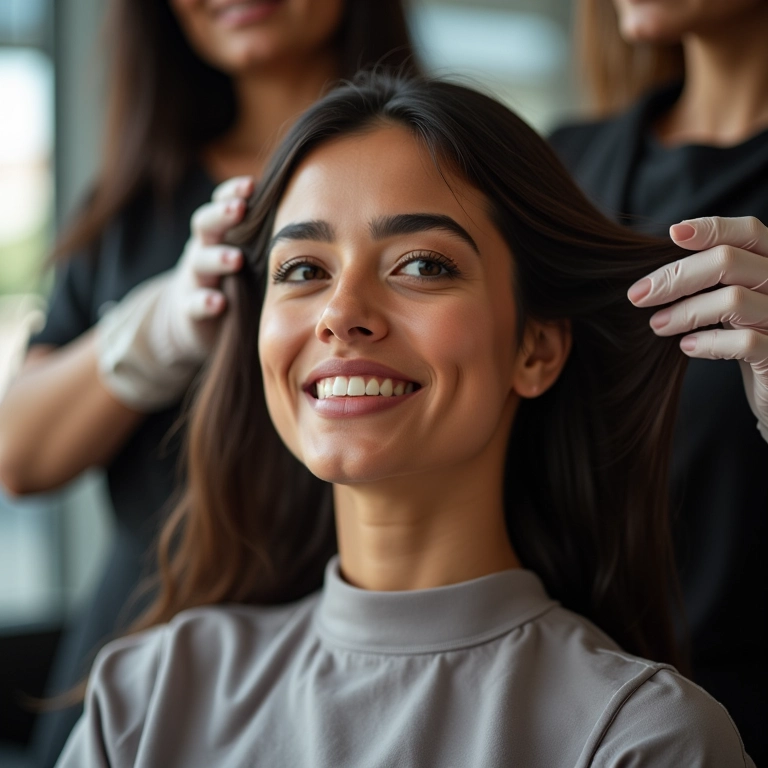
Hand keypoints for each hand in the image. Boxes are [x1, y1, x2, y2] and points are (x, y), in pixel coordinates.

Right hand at [155, 174, 254, 358]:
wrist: (194, 315)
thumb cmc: (232, 277)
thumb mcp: (245, 253)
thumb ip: (267, 237)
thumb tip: (311, 215)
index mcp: (220, 233)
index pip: (221, 204)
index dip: (232, 192)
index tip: (251, 184)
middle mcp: (203, 249)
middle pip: (205, 224)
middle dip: (222, 215)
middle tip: (240, 209)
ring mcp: (194, 277)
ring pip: (199, 262)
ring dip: (217, 258)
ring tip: (236, 259)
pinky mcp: (189, 307)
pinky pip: (193, 302)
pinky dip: (204, 301)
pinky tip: (218, 303)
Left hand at [627, 216, 767, 442]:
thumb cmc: (751, 336)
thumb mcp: (734, 300)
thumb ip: (713, 279)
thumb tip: (657, 270)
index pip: (747, 231)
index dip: (710, 228)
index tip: (672, 235)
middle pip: (728, 261)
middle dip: (675, 276)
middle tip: (639, 296)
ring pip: (732, 299)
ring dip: (684, 311)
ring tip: (657, 325)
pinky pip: (744, 342)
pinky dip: (707, 342)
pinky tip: (687, 346)